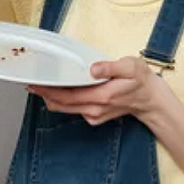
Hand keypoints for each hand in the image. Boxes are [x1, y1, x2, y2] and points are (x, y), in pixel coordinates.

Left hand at [27, 57, 161, 125]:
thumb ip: (111, 67)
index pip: (68, 96)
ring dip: (53, 98)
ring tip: (42, 85)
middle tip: (32, 84)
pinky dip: (64, 101)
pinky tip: (61, 90)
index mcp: (102, 96)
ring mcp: (94, 115)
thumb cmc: (142, 82)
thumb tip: (93, 68)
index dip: (48, 91)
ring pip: (66, 108)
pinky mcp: (94, 116)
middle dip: (45, 94)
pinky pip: (73, 109)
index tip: (35, 85)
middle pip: (61, 104)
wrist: (152, 101)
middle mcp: (95, 109)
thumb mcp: (131, 67)